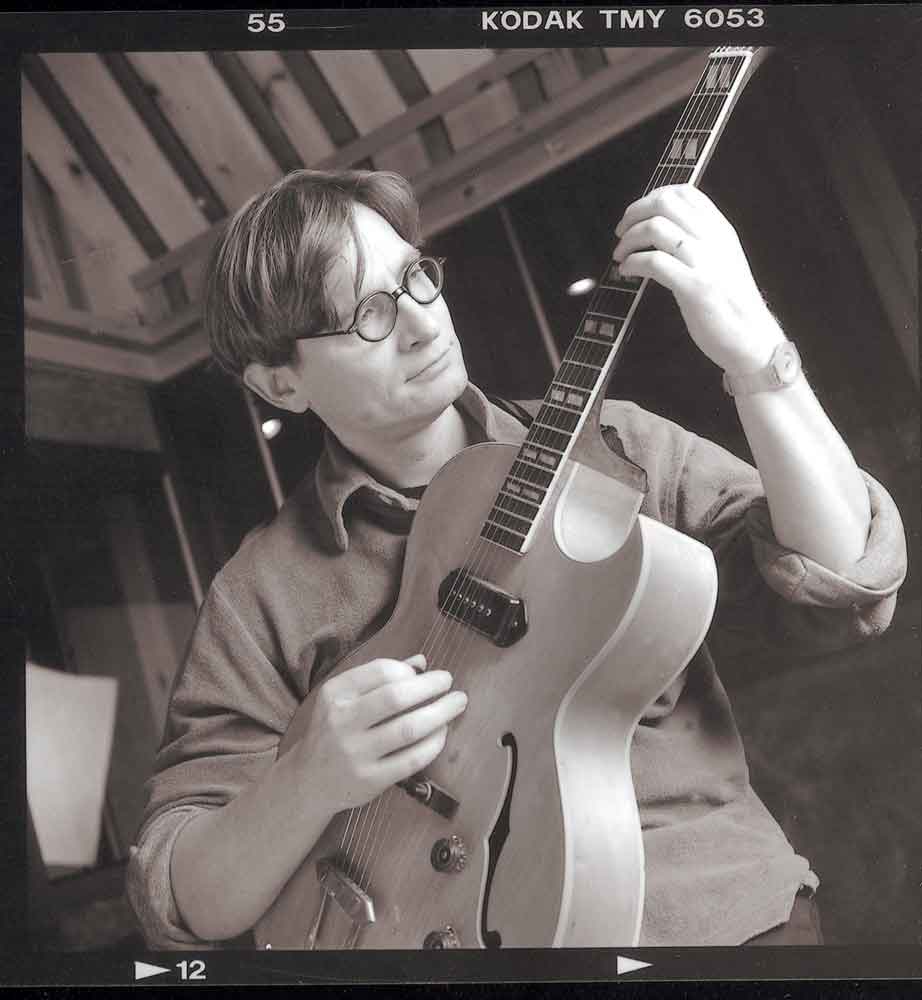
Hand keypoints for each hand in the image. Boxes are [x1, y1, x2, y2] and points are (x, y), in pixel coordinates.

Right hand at [292, 654, 466, 812]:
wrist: (310, 780)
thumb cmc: (335, 730)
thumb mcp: (345, 698)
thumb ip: (380, 678)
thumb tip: (421, 662)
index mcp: (335, 694)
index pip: (380, 671)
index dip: (409, 671)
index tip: (424, 675)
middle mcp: (342, 722)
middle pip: (396, 697)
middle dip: (430, 686)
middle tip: (449, 682)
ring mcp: (355, 753)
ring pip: (408, 729)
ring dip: (440, 713)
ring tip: (457, 703)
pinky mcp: (370, 780)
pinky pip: (411, 759)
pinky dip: (433, 743)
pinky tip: (442, 732)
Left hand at [612, 185, 784, 374]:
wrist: (752, 338)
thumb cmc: (731, 304)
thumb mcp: (721, 261)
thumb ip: (699, 242)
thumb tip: (662, 230)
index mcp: (720, 230)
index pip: (685, 192)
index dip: (652, 197)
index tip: (636, 214)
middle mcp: (713, 239)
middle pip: (665, 203)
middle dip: (634, 214)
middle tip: (621, 233)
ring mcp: (704, 261)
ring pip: (655, 228)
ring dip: (628, 240)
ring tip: (620, 255)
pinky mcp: (694, 286)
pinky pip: (654, 262)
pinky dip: (632, 263)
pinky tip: (627, 272)